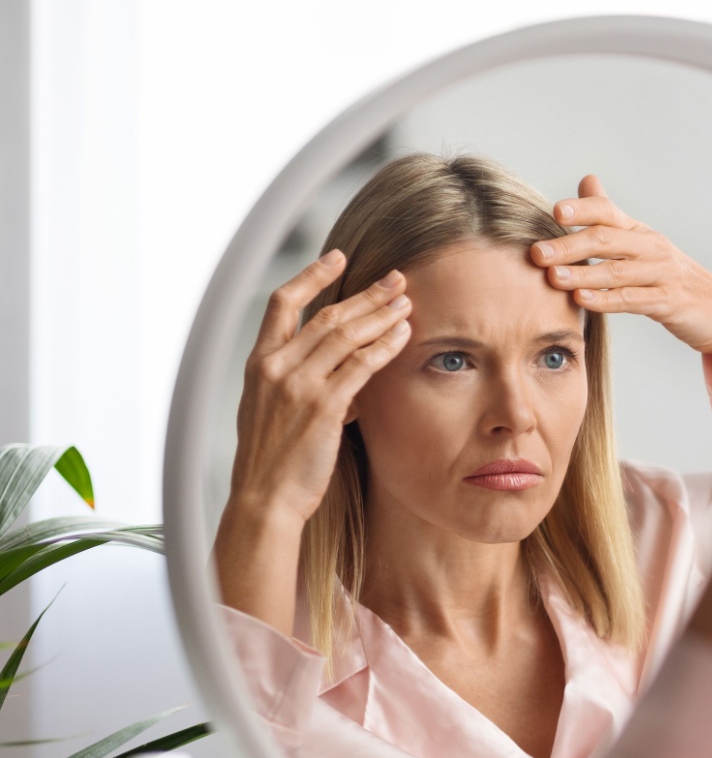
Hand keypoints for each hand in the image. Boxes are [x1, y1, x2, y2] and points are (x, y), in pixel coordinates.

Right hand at [215, 252, 410, 634]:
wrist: (264, 499)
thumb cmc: (274, 462)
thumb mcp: (276, 413)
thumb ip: (304, 385)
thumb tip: (344, 375)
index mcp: (258, 364)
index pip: (282, 304)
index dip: (311, 276)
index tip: (337, 257)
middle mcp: (275, 367)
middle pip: (326, 315)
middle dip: (365, 293)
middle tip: (397, 278)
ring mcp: (297, 385)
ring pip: (345, 335)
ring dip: (381, 314)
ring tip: (407, 301)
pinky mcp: (322, 406)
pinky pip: (360, 366)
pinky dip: (384, 346)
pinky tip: (404, 335)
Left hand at [529, 176, 711, 361]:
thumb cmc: (671, 277)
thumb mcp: (642, 243)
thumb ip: (611, 216)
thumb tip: (586, 180)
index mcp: (640, 231)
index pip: (608, 211)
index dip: (583, 209)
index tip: (555, 212)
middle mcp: (651, 247)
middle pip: (606, 239)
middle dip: (569, 245)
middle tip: (538, 253)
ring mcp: (662, 274)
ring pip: (616, 271)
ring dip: (582, 274)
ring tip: (553, 277)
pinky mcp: (669, 303)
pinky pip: (632, 300)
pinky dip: (605, 300)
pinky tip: (583, 300)